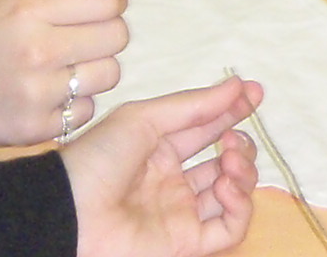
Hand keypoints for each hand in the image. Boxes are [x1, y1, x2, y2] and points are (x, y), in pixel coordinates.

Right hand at [0, 0, 129, 148]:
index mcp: (29, 9)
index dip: (110, 0)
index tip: (95, 7)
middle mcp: (38, 50)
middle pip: (117, 37)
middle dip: (105, 33)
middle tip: (81, 37)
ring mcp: (38, 94)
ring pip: (109, 75)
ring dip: (94, 69)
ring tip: (65, 67)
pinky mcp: (36, 130)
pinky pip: (87, 110)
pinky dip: (75, 102)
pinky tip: (51, 94)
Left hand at [63, 77, 260, 256]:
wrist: (71, 211)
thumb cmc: (100, 157)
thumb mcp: (144, 118)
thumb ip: (194, 106)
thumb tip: (240, 85)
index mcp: (160, 148)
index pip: (206, 127)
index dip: (232, 110)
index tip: (255, 93)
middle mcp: (174, 180)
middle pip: (225, 161)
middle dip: (240, 144)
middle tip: (231, 139)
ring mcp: (182, 212)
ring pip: (232, 193)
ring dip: (242, 172)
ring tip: (228, 160)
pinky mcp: (188, 242)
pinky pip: (229, 228)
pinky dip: (239, 207)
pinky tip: (225, 186)